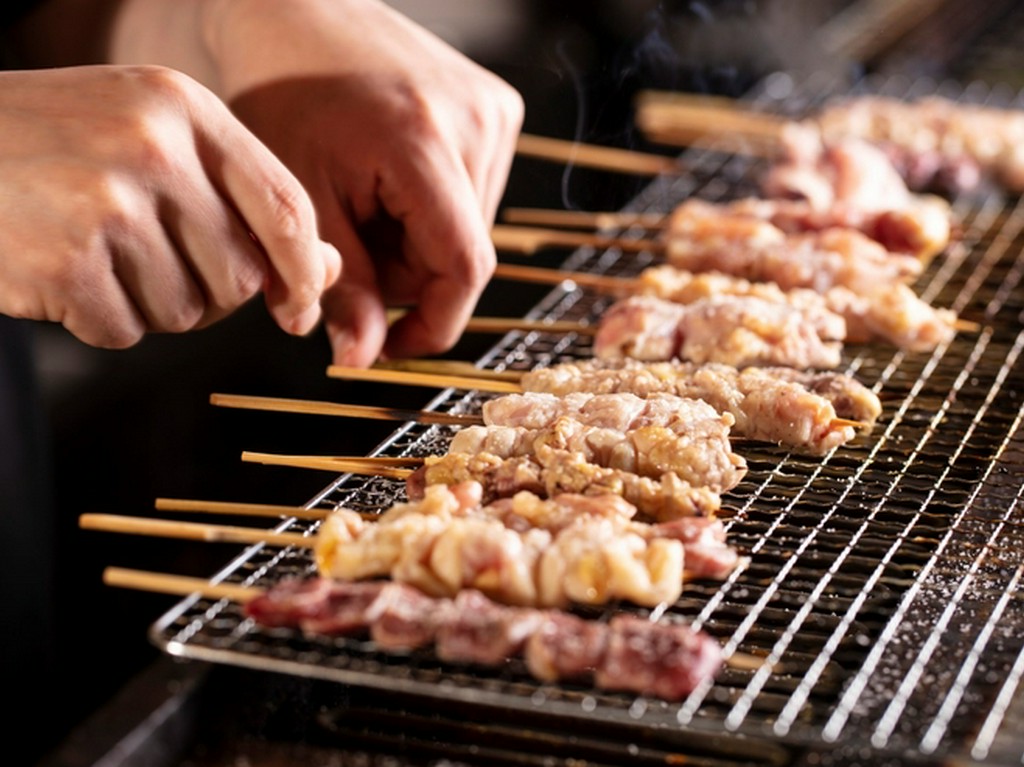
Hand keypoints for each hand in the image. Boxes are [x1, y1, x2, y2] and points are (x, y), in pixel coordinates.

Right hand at [0, 65, 340, 347]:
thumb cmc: (52, 148)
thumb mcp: (152, 143)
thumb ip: (240, 200)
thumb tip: (326, 269)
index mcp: (182, 109)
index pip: (284, 204)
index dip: (305, 269)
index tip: (300, 307)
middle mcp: (153, 148)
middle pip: (240, 274)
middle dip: (209, 294)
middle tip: (150, 263)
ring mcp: (107, 202)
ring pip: (186, 311)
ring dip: (149, 306)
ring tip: (97, 255)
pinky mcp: (66, 260)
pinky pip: (125, 330)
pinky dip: (99, 320)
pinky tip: (64, 275)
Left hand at [196, 0, 523, 365]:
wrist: (294, 10)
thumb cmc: (279, 92)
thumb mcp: (298, 202)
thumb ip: (340, 286)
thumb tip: (363, 360)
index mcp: (424, 141)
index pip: (463, 267)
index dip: (433, 322)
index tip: (390, 344)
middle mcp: (477, 122)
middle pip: (465, 253)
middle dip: (408, 274)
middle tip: (351, 247)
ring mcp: (493, 110)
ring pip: (470, 229)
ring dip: (419, 242)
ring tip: (365, 202)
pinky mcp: (497, 107)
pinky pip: (475, 192)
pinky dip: (432, 208)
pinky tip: (390, 179)